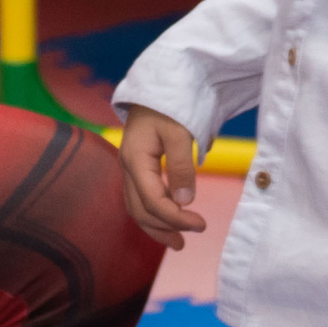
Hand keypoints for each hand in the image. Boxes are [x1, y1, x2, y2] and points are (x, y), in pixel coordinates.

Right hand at [117, 104, 206, 249]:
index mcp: (135, 159)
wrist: (159, 84)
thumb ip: (182, 166)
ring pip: (136, 206)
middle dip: (162, 228)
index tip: (200, 224)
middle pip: (139, 209)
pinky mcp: (136, 166)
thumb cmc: (170, 104)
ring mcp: (129, 167)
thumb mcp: (179, 132)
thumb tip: (185, 201)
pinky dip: (153, 212)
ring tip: (177, 241)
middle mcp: (127, 166)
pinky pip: (139, 196)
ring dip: (155, 226)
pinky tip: (167, 219)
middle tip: (187, 242)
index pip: (153, 201)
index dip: (175, 218)